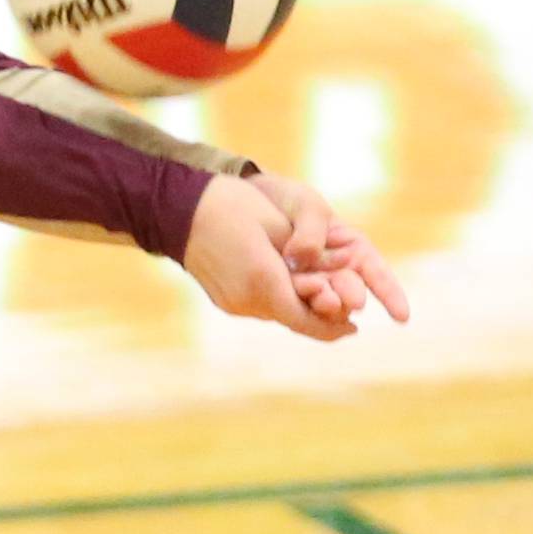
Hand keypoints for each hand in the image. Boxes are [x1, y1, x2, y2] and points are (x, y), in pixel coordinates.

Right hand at [182, 175, 357, 341]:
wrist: (177, 207)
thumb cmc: (232, 206)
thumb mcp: (279, 225)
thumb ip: (311, 256)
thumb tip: (346, 272)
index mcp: (264, 282)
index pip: (308, 321)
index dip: (334, 327)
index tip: (355, 325)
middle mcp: (246, 301)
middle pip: (294, 319)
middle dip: (319, 312)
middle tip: (342, 302)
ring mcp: (232, 303)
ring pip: (277, 312)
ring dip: (297, 302)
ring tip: (315, 285)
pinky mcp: (224, 299)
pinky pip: (259, 305)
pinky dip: (277, 296)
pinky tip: (284, 278)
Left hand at [247, 171, 410, 325]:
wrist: (249, 198)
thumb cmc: (289, 199)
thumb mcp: (305, 206)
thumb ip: (309, 233)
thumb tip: (300, 263)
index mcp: (351, 248)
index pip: (376, 273)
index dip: (390, 295)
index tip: (402, 317)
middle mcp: (333, 271)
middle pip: (348, 290)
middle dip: (351, 297)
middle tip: (352, 302)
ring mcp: (309, 282)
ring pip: (323, 301)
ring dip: (325, 306)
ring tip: (323, 304)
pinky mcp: (285, 288)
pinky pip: (294, 299)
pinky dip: (297, 304)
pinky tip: (296, 310)